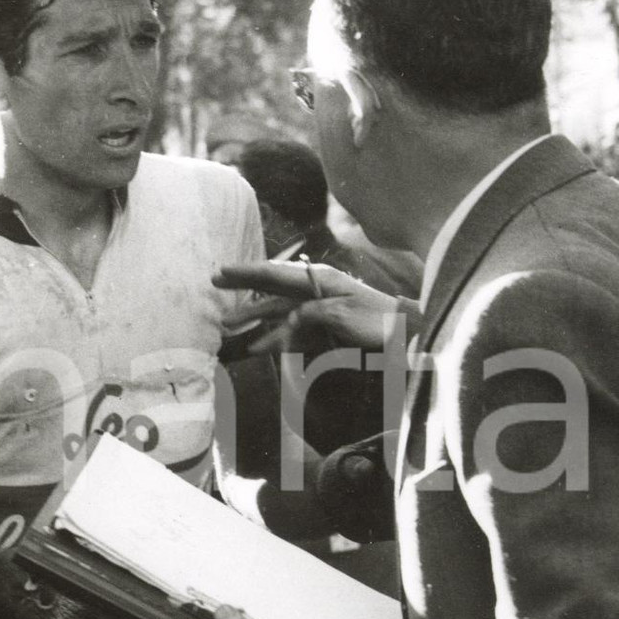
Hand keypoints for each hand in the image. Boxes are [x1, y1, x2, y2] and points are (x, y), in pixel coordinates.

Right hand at [214, 262, 403, 351]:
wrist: (403, 336)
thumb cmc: (377, 321)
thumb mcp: (343, 313)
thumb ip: (311, 313)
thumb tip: (289, 319)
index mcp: (318, 279)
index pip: (275, 273)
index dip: (246, 273)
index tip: (222, 271)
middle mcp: (313, 290)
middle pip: (271, 288)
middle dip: (243, 288)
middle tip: (215, 283)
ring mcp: (316, 309)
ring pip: (276, 312)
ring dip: (253, 319)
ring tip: (228, 325)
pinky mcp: (321, 327)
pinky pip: (290, 332)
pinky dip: (273, 339)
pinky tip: (256, 347)